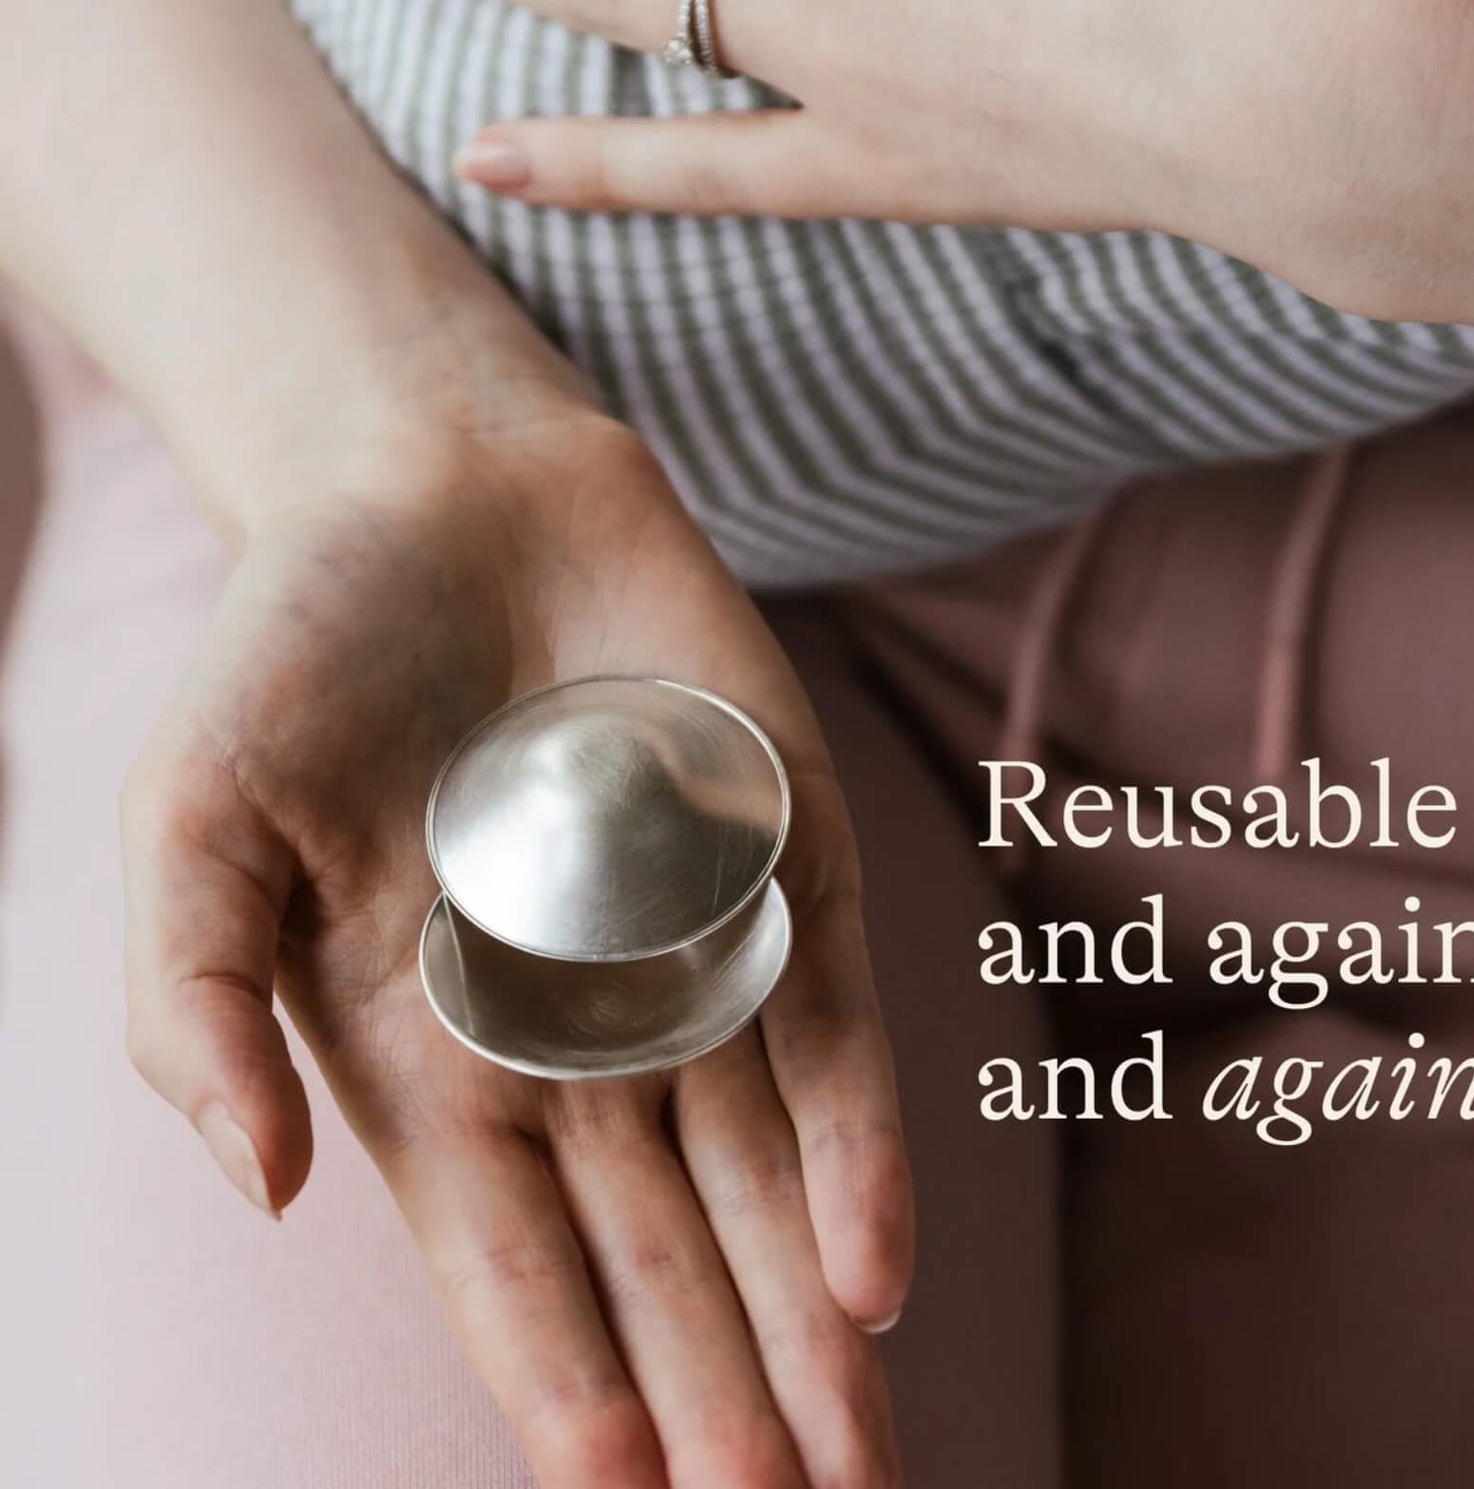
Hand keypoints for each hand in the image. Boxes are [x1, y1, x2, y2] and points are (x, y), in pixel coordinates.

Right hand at [120, 406, 909, 1488]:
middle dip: (718, 1394)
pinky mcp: (784, 859)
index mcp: (434, 1054)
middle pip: (663, 1251)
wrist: (443, 489)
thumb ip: (196, 1010)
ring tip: (850, 1460)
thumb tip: (270, 1195)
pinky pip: (833, 1025)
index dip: (564, 1380)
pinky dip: (860, 1145)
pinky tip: (875, 1270)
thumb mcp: (190, 823)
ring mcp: (691, 948)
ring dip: (809, 1320)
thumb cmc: (301, 653)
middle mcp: (578, 1031)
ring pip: (767, 1172)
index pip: (513, 1261)